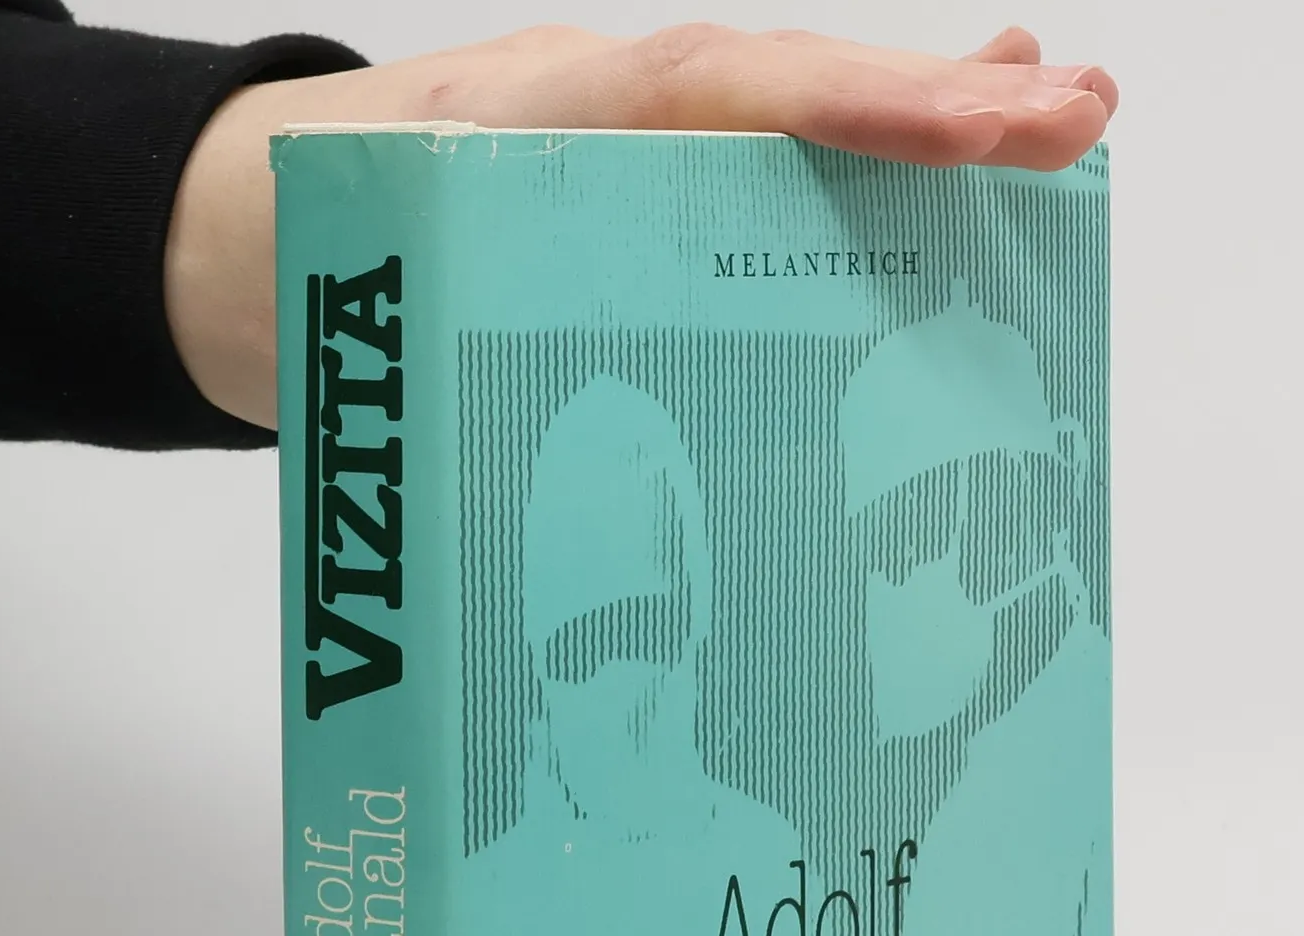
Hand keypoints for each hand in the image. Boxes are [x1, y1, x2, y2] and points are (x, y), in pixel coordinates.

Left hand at [165, 26, 1117, 429]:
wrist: (225, 251)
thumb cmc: (304, 254)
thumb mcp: (365, 286)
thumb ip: (447, 332)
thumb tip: (558, 477)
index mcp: (559, 125)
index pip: (733, 91)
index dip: (866, 105)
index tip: (994, 116)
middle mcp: (622, 139)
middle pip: (798, 105)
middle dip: (940, 112)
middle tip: (1079, 119)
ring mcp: (638, 183)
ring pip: (793, 154)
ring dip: (921, 152)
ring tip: (1051, 140)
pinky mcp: (637, 245)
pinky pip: (754, 218)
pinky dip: (847, 209)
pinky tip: (924, 232)